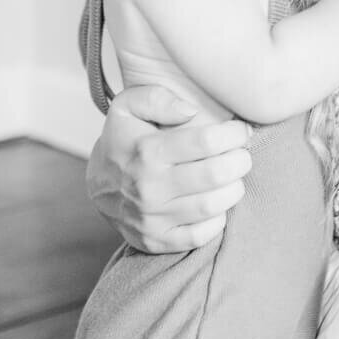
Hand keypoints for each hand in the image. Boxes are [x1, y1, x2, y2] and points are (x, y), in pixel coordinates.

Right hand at [87, 86, 251, 251]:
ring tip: (233, 177)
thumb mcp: (128, 107)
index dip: (234, 134)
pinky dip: (218, 219)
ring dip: (234, 189)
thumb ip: (157, 98)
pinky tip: (216, 203)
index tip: (240, 131)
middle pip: (216, 174)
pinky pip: (202, 235)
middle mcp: (148, 187)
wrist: (97, 187)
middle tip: (242, 155)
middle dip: (240, 161)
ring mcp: (152, 217)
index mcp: (147, 151)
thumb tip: (189, 111)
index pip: (206, 142)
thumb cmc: (125, 141)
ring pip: (213, 205)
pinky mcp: (157, 240)